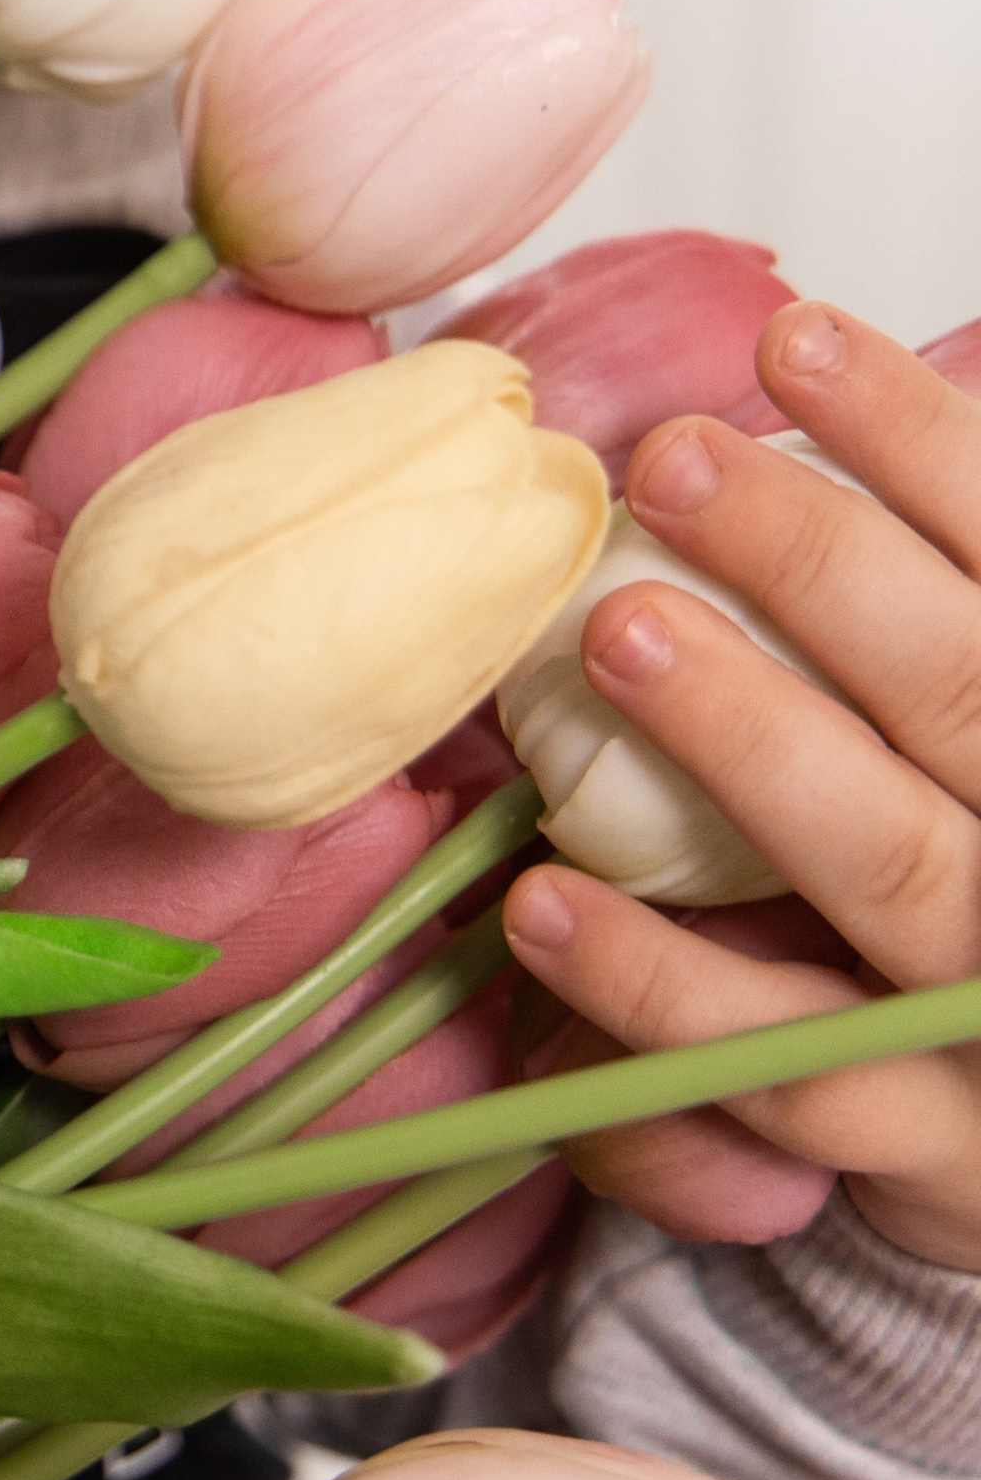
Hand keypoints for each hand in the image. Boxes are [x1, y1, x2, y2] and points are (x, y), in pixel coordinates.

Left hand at [504, 301, 980, 1270]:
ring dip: (749, 737)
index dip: (923, 440)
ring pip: (885, 861)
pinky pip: (782, 1066)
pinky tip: (542, 902)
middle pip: (964, 691)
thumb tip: (810, 383)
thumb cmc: (974, 880)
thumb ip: (922, 597)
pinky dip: (657, 984)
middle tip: (671, 460)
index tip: (794, 334)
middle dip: (820, 565)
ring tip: (618, 630)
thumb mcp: (965, 713)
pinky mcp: (928, 1145)